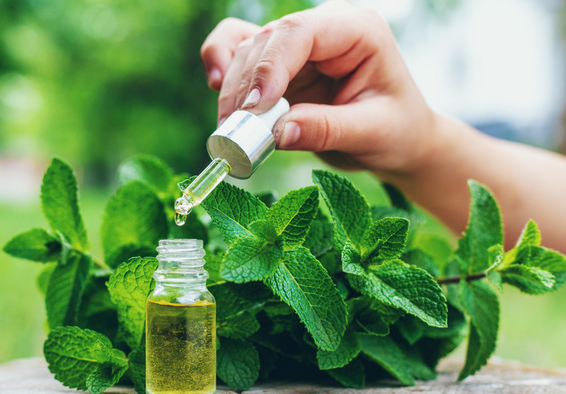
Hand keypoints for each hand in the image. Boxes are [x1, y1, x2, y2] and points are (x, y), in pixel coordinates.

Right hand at [200, 0, 437, 176]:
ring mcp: (297, 48)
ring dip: (231, 90)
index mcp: (355, 31)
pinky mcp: (277, 68)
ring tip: (230, 134)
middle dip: (244, 86)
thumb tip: (278, 133)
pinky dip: (220, 69)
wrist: (397, 142)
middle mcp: (322, 30)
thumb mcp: (373, 133)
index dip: (270, 66)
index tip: (254, 108)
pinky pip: (235, 52)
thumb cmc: (397, 132)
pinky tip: (217, 90)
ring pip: (244, 50)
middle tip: (236, 133)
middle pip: (265, 41)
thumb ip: (327, 130)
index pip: (300, 32)